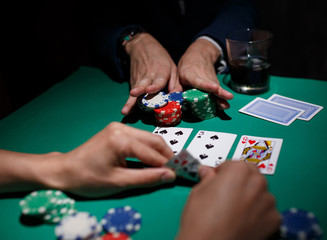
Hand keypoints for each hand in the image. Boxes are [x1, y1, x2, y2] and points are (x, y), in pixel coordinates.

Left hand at [0, 122, 175, 196]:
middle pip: (153, 139)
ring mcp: (119, 127)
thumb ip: (147, 178)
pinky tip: (152, 160)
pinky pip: (139, 138)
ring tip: (166, 167)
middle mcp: (121, 128)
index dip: (167, 164)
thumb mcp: (119, 182)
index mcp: (121, 139)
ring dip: (158, 152)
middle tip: (176, 170)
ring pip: (148, 137)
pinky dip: (148, 149)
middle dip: (166, 155)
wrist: (64, 170)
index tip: (180, 174)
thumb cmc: (89, 179)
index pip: (152, 152)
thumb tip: (170, 176)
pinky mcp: (117, 130)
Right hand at [121, 33, 180, 114]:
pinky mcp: (133, 83)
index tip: (149, 90)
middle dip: (138, 91)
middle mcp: (148, 76)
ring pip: (135, 91)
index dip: (154, 86)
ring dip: (130, 101)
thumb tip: (177, 98)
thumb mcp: (172, 66)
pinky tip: (125, 110)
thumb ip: (175, 83)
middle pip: (143, 85)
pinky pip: (132, 94)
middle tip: (133, 95)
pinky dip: (129, 102)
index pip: (158, 80)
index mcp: (161, 71)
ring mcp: (139, 80)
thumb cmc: (160, 59)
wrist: (142, 47)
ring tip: (125, 110)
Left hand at [177, 38, 232, 109]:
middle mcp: (202, 76)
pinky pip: (218, 91)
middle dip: (219, 92)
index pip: (198, 80)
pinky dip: (222, 98)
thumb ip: (177, 86)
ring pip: (217, 89)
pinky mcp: (215, 82)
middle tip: (228, 97)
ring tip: (227, 105)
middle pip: (212, 85)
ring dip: (222, 97)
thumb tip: (173, 97)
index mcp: (190, 74)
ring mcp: (210, 79)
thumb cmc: (187, 66)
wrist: (200, 54)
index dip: (206, 85)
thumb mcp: (179, 74)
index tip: (215, 88)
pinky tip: (225, 105)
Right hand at [177, 161, 280, 239]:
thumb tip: (207, 172)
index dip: (224, 173)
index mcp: (238, 170)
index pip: (234, 164)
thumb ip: (208, 178)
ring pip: (260, 193)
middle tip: (226, 195)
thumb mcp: (198, 192)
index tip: (218, 180)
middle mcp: (257, 182)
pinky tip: (244, 221)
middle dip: (240, 183)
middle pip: (251, 176)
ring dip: (251, 198)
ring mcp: (268, 202)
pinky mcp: (274, 220)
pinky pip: (267, 211)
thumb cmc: (201, 221)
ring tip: (235, 211)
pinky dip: (259, 214)